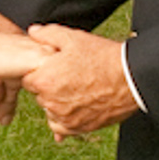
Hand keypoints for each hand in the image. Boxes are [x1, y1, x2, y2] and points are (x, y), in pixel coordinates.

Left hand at [23, 25, 139, 141]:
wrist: (131, 78)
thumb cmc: (102, 57)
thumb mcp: (74, 38)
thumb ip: (47, 34)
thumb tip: (32, 31)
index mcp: (45, 80)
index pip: (27, 79)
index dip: (40, 72)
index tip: (53, 68)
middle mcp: (51, 102)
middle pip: (38, 95)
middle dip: (48, 86)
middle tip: (68, 77)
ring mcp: (64, 117)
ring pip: (49, 110)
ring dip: (56, 103)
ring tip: (75, 90)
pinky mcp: (78, 128)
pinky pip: (60, 126)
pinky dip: (64, 118)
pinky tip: (76, 106)